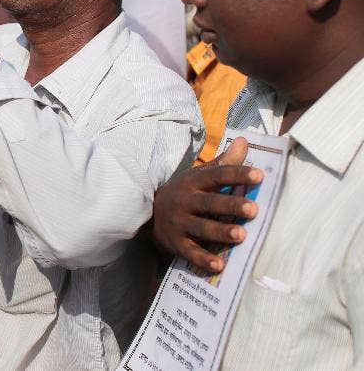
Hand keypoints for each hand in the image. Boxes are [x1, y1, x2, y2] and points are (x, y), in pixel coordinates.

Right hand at [152, 138, 263, 271]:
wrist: (149, 213)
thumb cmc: (185, 193)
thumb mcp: (199, 176)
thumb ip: (223, 163)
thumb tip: (244, 141)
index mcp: (193, 182)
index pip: (217, 175)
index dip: (237, 174)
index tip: (259, 175)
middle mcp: (185, 201)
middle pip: (210, 202)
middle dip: (230, 205)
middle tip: (253, 209)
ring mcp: (179, 222)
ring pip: (201, 227)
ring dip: (220, 231)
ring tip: (241, 235)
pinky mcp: (176, 242)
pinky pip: (190, 251)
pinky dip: (203, 259)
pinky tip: (219, 265)